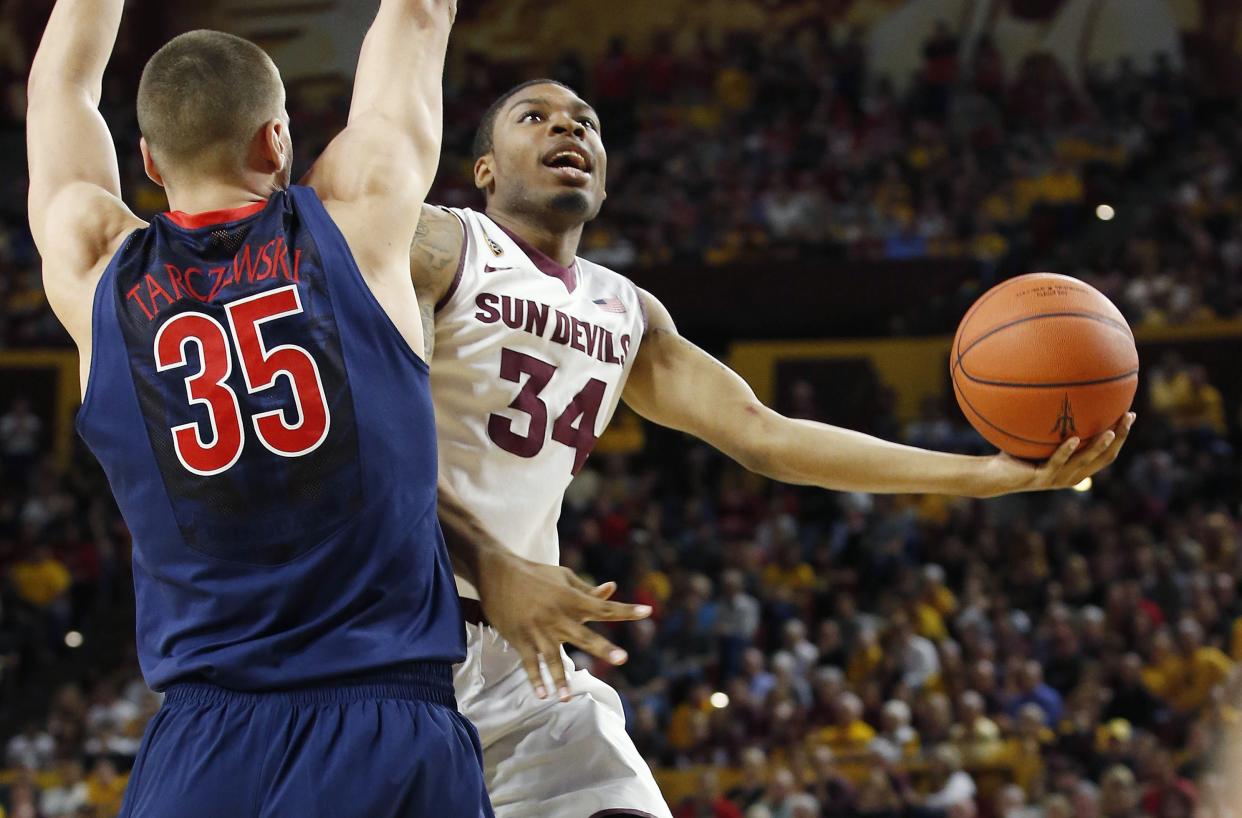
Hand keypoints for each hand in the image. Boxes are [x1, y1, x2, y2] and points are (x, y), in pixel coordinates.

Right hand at [475, 551, 650, 701]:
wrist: (498, 574)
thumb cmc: (535, 574)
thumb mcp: (563, 577)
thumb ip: (587, 590)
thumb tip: (612, 589)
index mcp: (571, 600)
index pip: (604, 607)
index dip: (627, 610)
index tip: (648, 612)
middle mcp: (557, 617)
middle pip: (584, 636)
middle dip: (603, 648)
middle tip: (622, 659)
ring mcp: (538, 631)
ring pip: (552, 658)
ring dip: (560, 679)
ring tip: (567, 699)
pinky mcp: (520, 639)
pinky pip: (529, 663)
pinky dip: (535, 680)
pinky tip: (543, 695)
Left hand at [980, 412, 1134, 496]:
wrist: (993, 475)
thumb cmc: (1016, 454)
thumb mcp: (1039, 437)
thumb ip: (1053, 424)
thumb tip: (1061, 394)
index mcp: (1076, 468)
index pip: (1106, 454)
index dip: (1121, 437)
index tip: (1130, 415)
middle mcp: (1071, 476)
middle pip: (1104, 458)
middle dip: (1119, 438)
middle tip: (1128, 417)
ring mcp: (1057, 479)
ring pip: (1084, 462)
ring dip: (1099, 446)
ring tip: (1110, 431)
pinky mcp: (1041, 478)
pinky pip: (1057, 462)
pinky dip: (1066, 450)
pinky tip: (1074, 438)